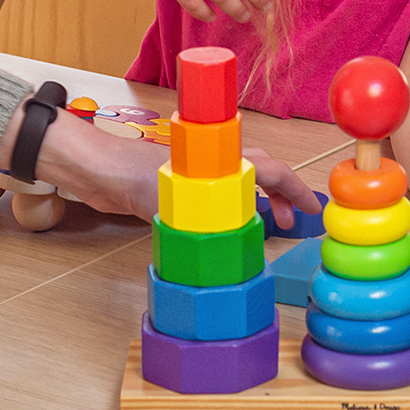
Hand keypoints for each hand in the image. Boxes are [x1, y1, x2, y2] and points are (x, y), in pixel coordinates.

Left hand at [30, 114, 320, 227]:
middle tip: (292, 221)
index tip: (311, 209)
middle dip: (282, 192)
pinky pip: (220, 191)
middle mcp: (213, 163)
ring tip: (270, 223)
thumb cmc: (134, 179)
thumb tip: (230, 249)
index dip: (294, 189)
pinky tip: (231, 224)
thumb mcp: (177, 204)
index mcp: (220, 161)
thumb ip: (204, 223)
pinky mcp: (182, 184)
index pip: (270, 169)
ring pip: (242, 179)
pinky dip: (236, 203)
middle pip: (261, 168)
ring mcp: (198, 172)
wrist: (99, 172)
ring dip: (260, 197)